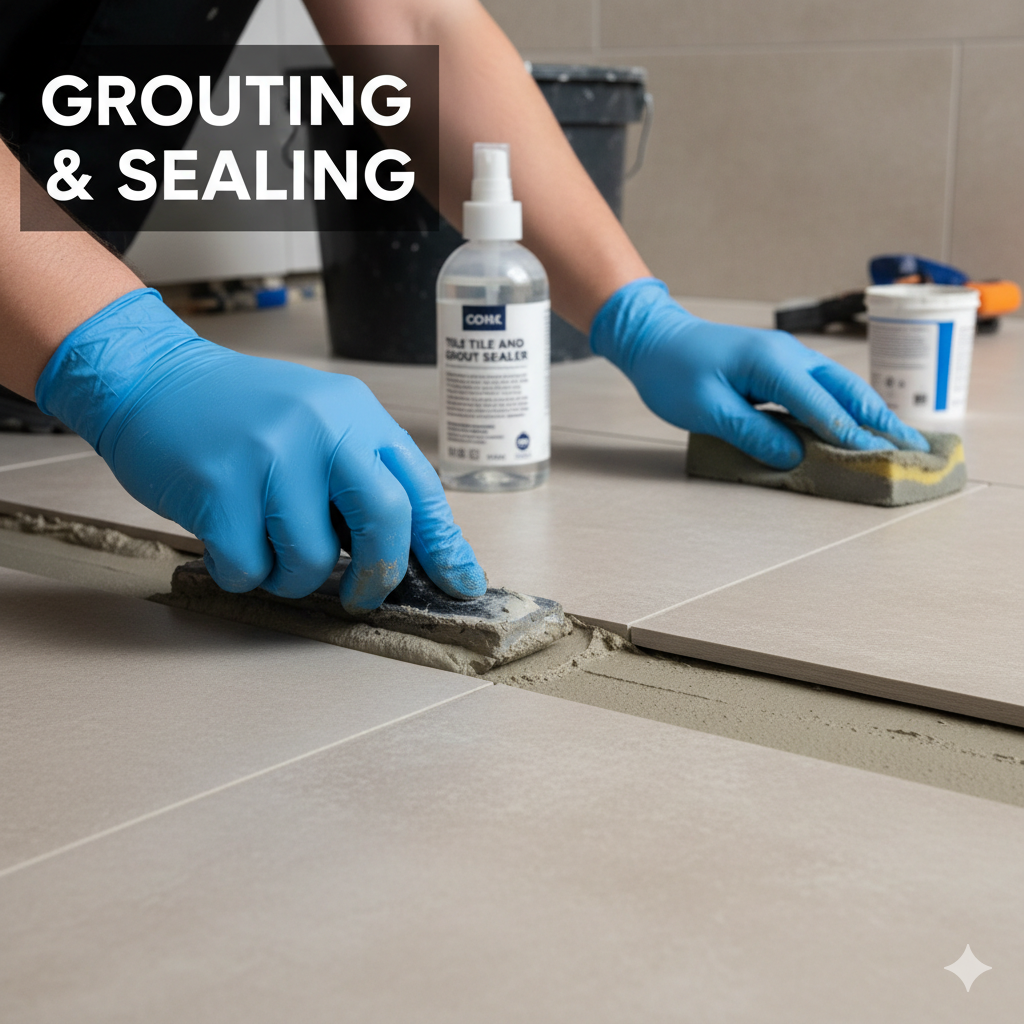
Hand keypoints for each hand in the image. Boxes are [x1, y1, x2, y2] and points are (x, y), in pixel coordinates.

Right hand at [36, 289, 485, 610]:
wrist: (152, 378)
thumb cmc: (242, 416)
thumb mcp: (318, 425)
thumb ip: (359, 479)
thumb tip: (406, 554)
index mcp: (356, 414)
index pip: (419, 488)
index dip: (444, 546)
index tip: (461, 585)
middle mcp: (322, 427)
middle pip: (385, 519)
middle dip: (378, 575)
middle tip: (360, 596)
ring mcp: (270, 453)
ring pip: (311, 559)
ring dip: (290, 577)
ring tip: (263, 547)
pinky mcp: (219, 483)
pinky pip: (249, 567)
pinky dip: (240, 572)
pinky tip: (224, 540)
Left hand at [590, 279, 928, 468]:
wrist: (653, 338)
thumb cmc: (672, 372)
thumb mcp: (707, 409)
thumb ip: (752, 432)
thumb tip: (794, 456)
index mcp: (771, 363)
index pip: (821, 406)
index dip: (850, 435)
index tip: (879, 458)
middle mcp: (788, 356)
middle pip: (846, 390)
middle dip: (880, 420)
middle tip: (913, 447)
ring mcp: (786, 357)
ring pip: (838, 387)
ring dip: (868, 412)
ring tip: (897, 439)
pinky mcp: (778, 366)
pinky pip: (820, 388)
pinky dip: (844, 406)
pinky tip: (855, 424)